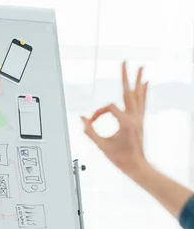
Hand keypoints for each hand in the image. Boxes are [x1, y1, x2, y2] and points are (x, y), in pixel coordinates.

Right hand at [81, 62, 148, 177]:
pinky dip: (144, 92)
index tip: (91, 122)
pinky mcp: (140, 120)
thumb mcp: (102, 146)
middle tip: (124, 61)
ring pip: (138, 95)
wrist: (136, 166)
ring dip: (138, 80)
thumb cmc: (120, 158)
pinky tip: (146, 83)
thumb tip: (82, 119)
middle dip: (126, 76)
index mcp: (125, 122)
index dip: (97, 114)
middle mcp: (134, 117)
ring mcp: (139, 118)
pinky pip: (142, 102)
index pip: (108, 108)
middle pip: (128, 92)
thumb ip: (90, 132)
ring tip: (140, 67)